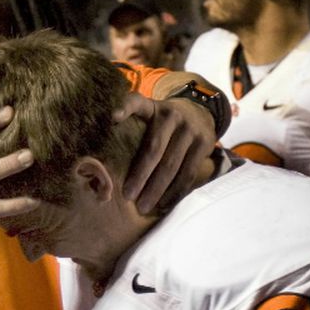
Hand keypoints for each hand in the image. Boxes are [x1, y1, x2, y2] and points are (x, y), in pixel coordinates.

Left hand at [116, 92, 213, 214]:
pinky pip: (189, 172)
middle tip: (128, 196)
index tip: (113, 117)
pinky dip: (176, 191)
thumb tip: (105, 154)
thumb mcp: (150, 113)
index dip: (125, 108)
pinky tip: (165, 203)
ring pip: (172, 165)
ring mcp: (190, 130)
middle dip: (140, 175)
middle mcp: (172, 116)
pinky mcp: (204, 143)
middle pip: (154, 149)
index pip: (137, 102)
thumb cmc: (165, 122)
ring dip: (157, 189)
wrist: (201, 112)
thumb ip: (133, 124)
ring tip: (144, 207)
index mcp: (153, 108)